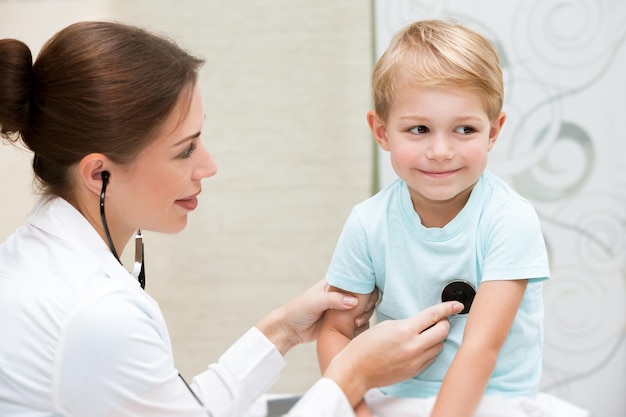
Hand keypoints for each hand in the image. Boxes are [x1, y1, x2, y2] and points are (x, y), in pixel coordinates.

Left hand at [256, 279, 377, 354]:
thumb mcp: (315, 302)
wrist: (290, 329)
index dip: (366, 285)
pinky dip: (362, 324)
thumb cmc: (298, 310)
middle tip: (362, 312)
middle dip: (368, 302)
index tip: (366, 296)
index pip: (358, 278)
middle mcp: (342, 293)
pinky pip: (359, 320)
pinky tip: (357, 328)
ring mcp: (344, 307)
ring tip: (356, 322)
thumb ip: (333, 300)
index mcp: (335, 282)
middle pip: (365, 293)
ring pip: (364, 308)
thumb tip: (354, 301)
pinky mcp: (344, 321)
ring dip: (365, 314)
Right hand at [323, 301, 463, 407]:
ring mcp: (415, 361)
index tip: (457, 305)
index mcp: (404, 331)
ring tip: (428, 333)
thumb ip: (408, 324)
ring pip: (439, 346)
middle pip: (442, 331)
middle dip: (444, 323)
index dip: (448, 308)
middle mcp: (413, 347)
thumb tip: (423, 323)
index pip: (433, 316)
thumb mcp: (386, 326)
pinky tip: (421, 346)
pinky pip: (431, 358)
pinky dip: (430, 350)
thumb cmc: (365, 346)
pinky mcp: (415, 371)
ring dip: (437, 337)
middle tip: (440, 320)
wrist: (356, 370)